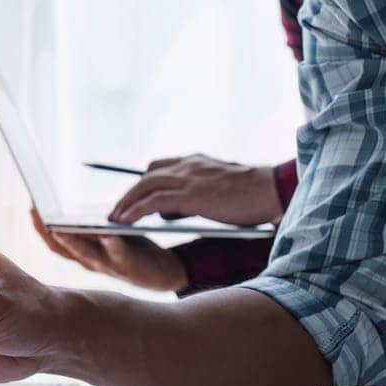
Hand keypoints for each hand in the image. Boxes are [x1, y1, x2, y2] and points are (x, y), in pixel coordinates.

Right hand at [30, 209, 187, 291]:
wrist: (163, 271)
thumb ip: (92, 226)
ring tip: (59, 227)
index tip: (31, 206)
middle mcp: (90, 262)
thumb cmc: (133, 248)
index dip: (40, 226)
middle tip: (35, 213)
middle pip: (61, 248)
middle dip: (46, 231)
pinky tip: (106, 232)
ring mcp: (107, 266)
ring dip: (71, 241)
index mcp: (83, 252)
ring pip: (83, 254)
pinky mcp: (128, 267)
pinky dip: (111, 243)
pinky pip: (117, 254)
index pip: (55, 240)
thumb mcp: (108, 234)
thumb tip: (73, 209)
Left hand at [111, 155, 282, 226]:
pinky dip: (135, 211)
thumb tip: (167, 212)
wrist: (273, 191)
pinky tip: (124, 222)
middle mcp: (188, 165)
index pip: (158, 168)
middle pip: (146, 177)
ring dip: (125, 204)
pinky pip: (153, 201)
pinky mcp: (192, 194)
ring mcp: (189, 178)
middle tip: (113, 212)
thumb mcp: (216, 192)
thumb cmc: (251, 197)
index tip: (130, 197)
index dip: (142, 183)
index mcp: (196, 162)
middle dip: (127, 195)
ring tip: (112, 219)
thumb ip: (191, 197)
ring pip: (144, 187)